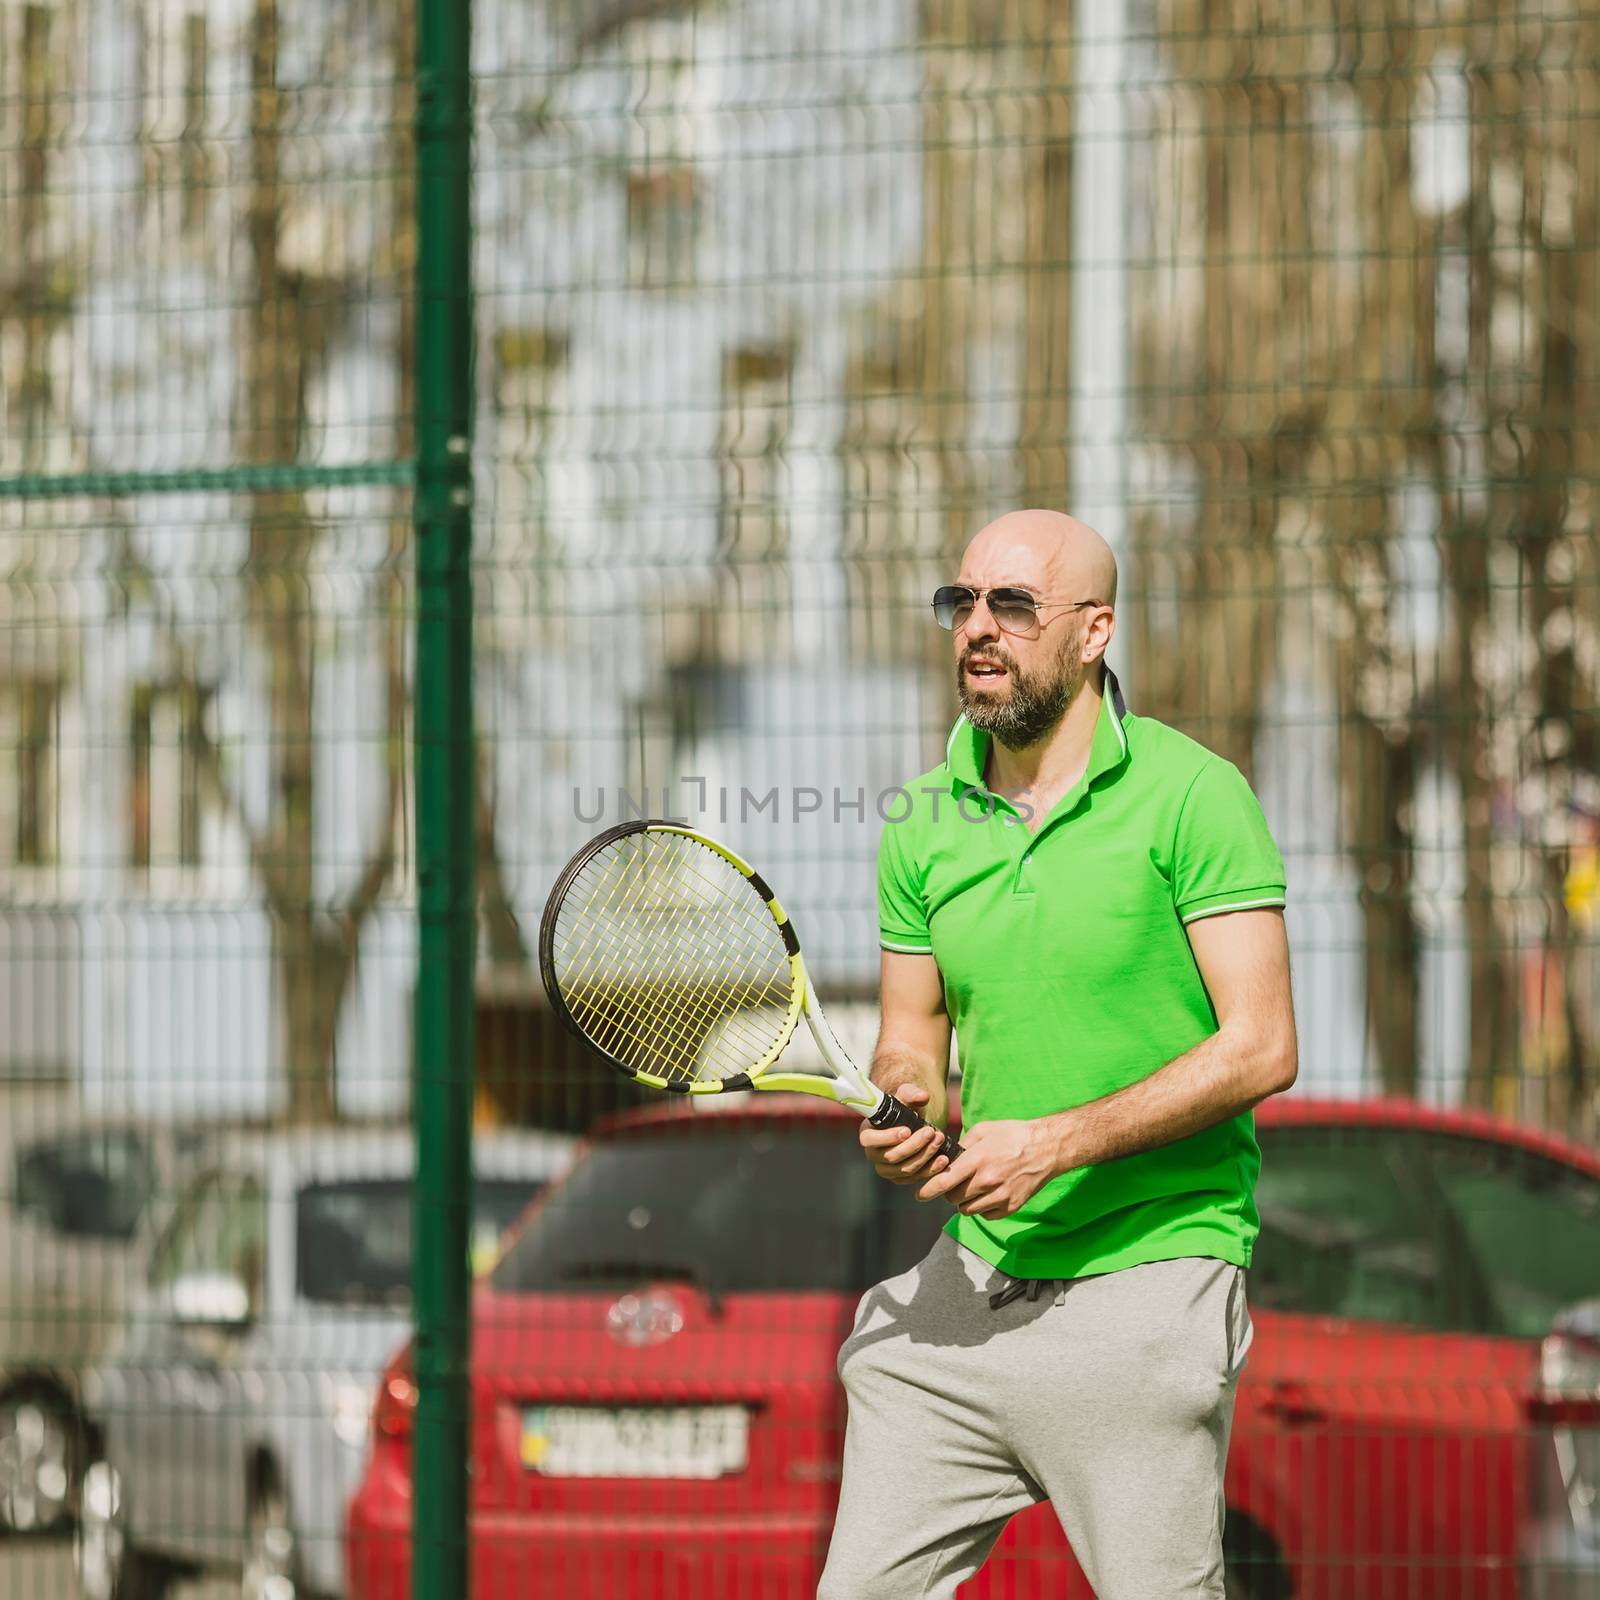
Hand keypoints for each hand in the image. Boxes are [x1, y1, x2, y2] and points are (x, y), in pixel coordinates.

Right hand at [859, 1084, 951, 1184]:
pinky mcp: (901, 1178)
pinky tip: (943, 1158)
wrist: (913, 1124)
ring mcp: (887, 1170)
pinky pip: (916, 1178)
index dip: (887, 1137)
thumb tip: (922, 1096)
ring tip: (940, 1139)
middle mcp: (874, 1155)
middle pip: (891, 1157)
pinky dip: (931, 1169)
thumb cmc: (904, 1108)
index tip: (907, 1130)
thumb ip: (911, 1093)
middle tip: (930, 1132)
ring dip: (925, 1155)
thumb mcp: (905, 1096)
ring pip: (905, 1169)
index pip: (869, 1140)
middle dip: (914, 1145)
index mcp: (867, 1134)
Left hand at [916, 1119, 1057, 1218]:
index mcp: (978, 1160)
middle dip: (949, 1193)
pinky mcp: (1011, 1207)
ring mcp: (1000, 1196)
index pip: (944, 1181)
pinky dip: (982, 1208)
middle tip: (954, 1184)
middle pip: (954, 1198)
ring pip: (968, 1210)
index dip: (928, 1190)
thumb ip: (963, 1144)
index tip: (919, 1195)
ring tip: (972, 1188)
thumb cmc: (1014, 1135)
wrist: (1047, 1148)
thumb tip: (948, 1157)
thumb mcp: (984, 1130)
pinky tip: (988, 1194)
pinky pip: (985, 1215)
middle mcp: (987, 1181)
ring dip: (965, 1202)